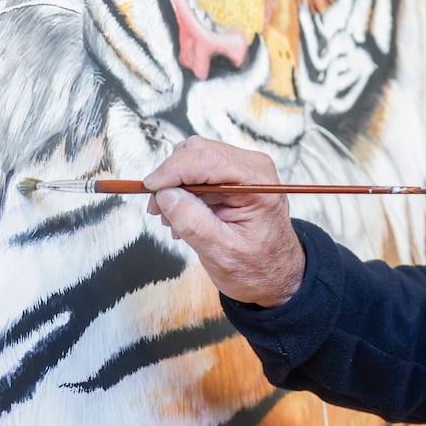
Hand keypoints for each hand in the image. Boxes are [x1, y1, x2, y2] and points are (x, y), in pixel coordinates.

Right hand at [143, 136, 306, 306]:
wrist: (275, 273)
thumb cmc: (257, 266)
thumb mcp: (221, 252)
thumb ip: (192, 222)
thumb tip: (165, 195)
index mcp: (257, 182)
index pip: (208, 159)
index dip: (173, 170)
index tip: (150, 189)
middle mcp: (253, 166)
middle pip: (198, 152)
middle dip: (171, 177)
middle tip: (157, 210)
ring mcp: (244, 168)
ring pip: (194, 158)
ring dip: (175, 185)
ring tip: (172, 219)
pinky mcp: (234, 174)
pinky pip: (199, 170)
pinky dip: (183, 189)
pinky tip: (183, 215)